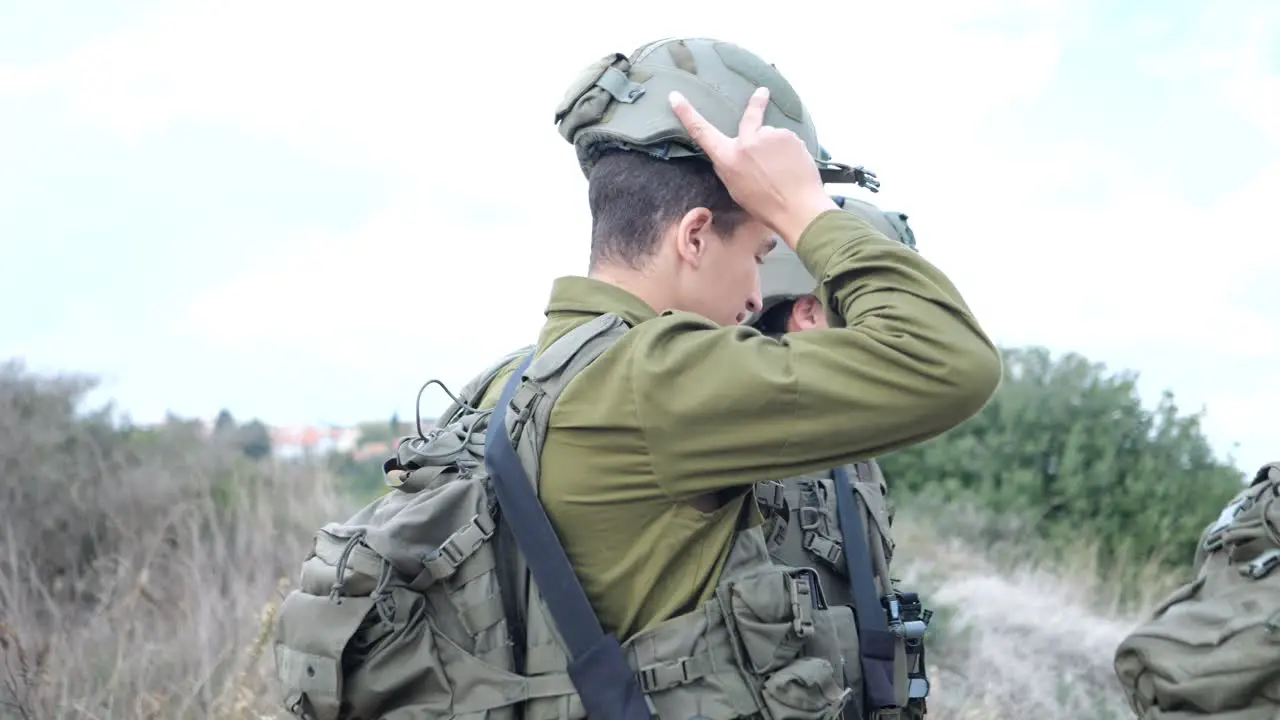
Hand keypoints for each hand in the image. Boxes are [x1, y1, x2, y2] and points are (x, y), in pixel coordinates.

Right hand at [669, 86, 837, 247]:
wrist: (798, 207)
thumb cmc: (764, 206)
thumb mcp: (735, 189)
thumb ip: (729, 166)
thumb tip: (729, 153)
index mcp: (728, 157)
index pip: (702, 132)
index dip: (687, 113)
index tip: (675, 97)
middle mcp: (746, 141)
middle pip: (749, 116)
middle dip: (756, 102)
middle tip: (762, 92)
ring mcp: (770, 135)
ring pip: (770, 136)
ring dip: (774, 147)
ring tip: (783, 168)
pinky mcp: (789, 136)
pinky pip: (786, 140)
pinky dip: (788, 150)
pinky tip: (792, 166)